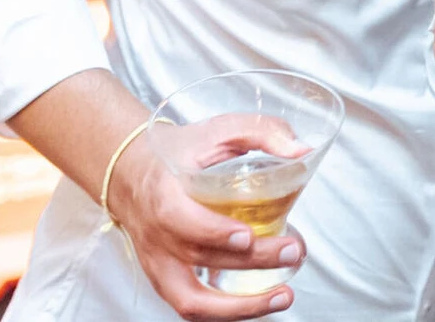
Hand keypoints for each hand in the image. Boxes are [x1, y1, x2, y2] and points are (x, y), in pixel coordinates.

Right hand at [107, 119, 309, 320]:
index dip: (213, 232)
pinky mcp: (166, 280)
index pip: (180, 220)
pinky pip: (192, 307)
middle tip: (293, 251)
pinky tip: (261, 303)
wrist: (131, 173)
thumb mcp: (218, 130)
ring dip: (239, 307)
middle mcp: (157, 235)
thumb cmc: (178, 152)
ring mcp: (159, 263)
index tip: (247, 236)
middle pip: (201, 256)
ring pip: (191, 301)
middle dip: (253, 260)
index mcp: (163, 194)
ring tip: (283, 297)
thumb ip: (261, 133)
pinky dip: (226, 312)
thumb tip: (303, 150)